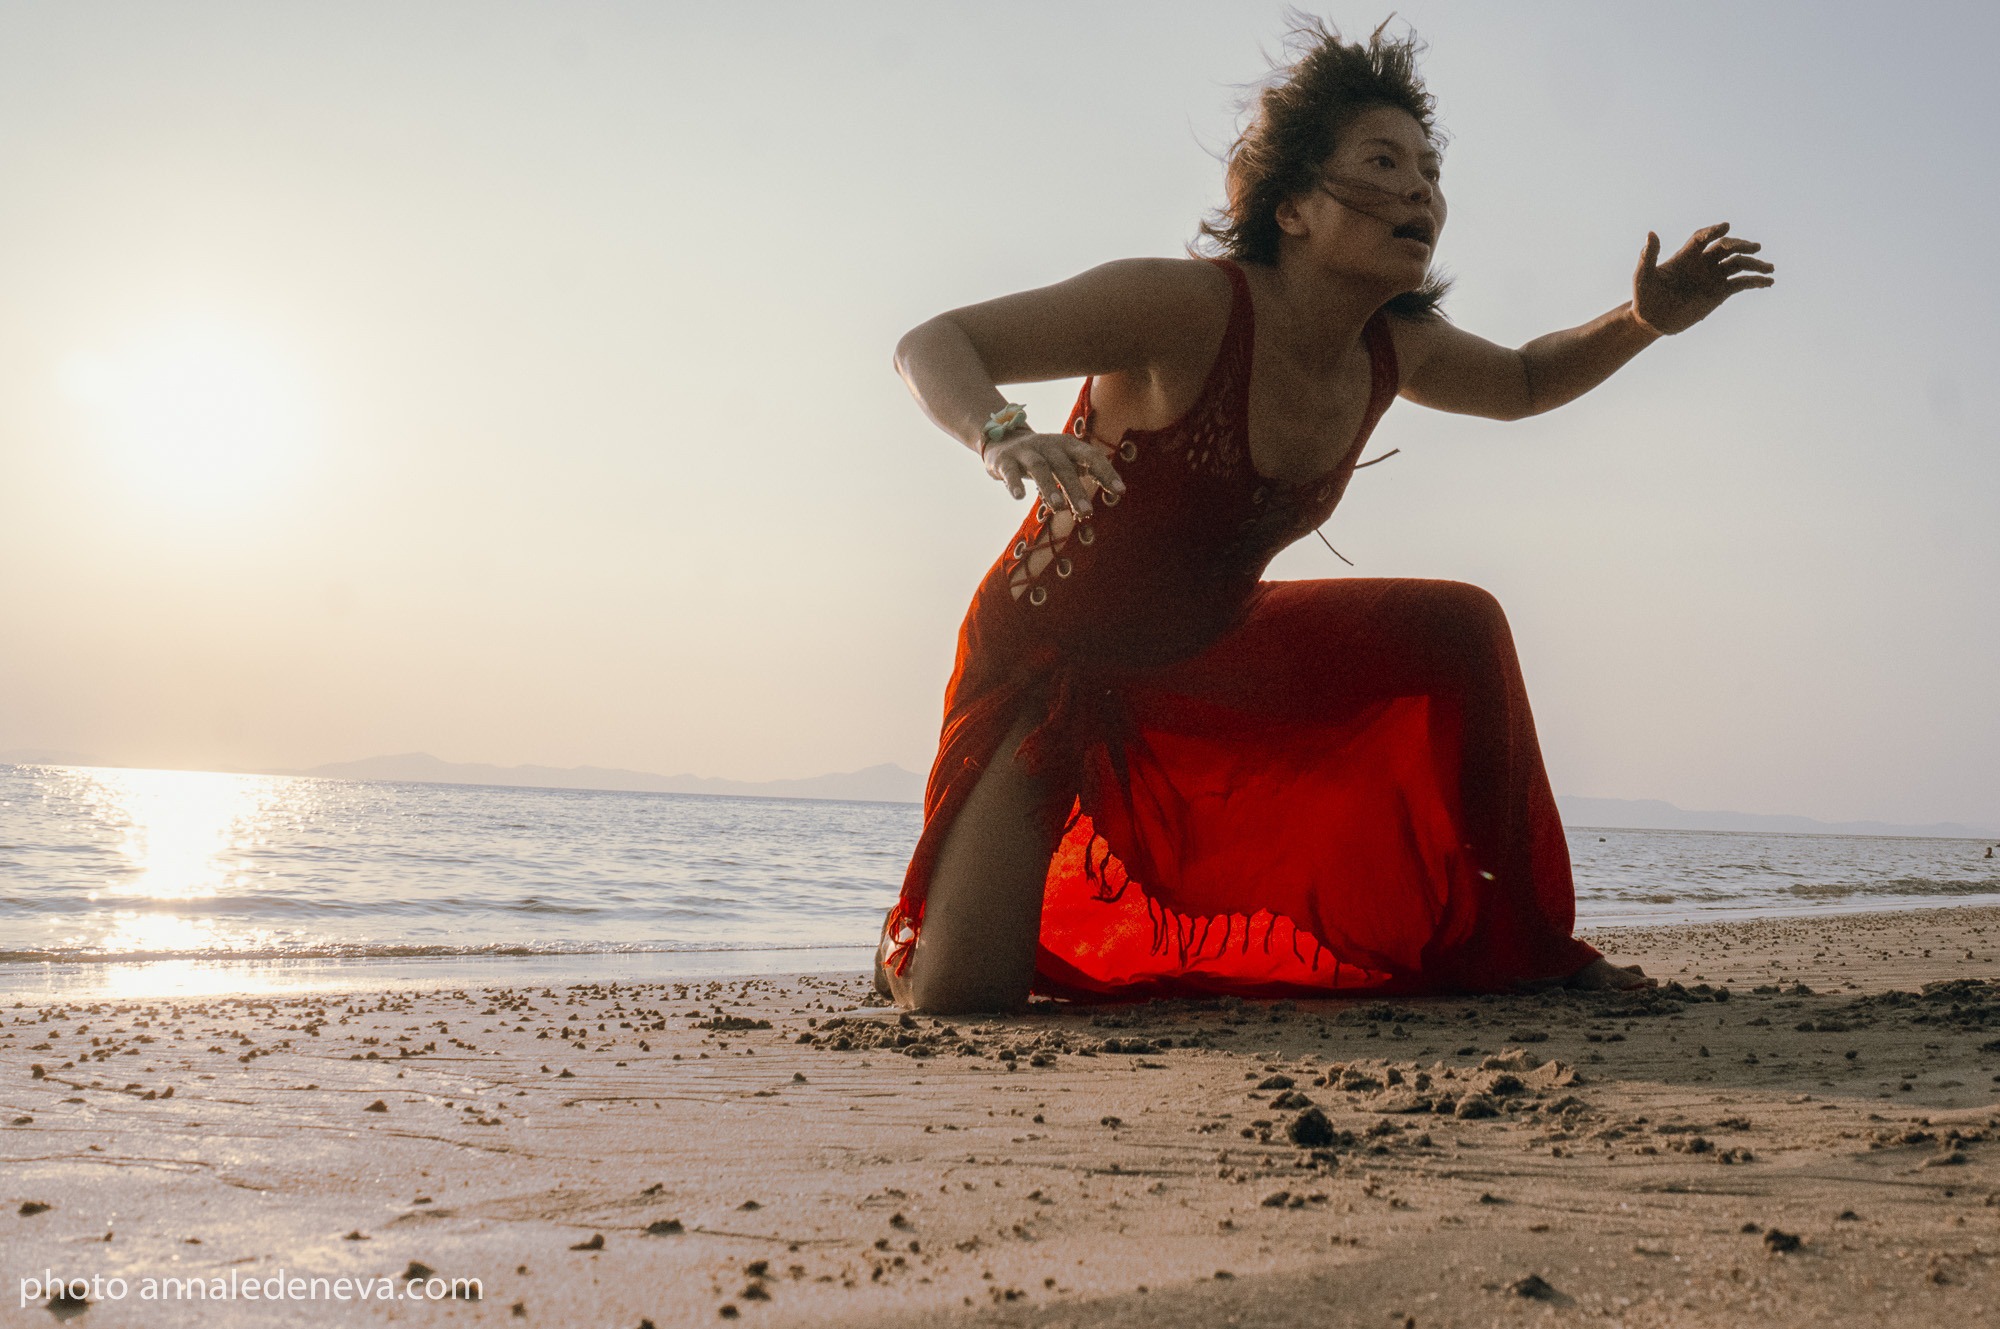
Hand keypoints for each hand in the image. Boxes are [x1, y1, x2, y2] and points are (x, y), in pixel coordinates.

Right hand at [984, 430, 1124, 516]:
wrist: (1004, 440)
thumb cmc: (1045, 457)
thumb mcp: (1067, 460)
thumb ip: (1089, 472)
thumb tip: (1119, 492)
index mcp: (1069, 445)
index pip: (1091, 456)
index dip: (1106, 472)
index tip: (1120, 491)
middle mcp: (1049, 445)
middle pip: (1064, 467)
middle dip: (1076, 489)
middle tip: (1087, 512)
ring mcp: (1026, 451)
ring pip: (1040, 468)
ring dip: (1050, 487)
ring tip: (1059, 508)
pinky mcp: (1005, 460)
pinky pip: (1010, 471)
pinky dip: (1014, 483)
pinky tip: (1019, 497)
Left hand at [1632, 222, 1774, 334]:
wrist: (1653, 319)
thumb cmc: (1645, 296)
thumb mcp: (1643, 277)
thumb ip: (1648, 256)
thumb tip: (1651, 233)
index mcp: (1686, 255)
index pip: (1703, 238)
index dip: (1713, 231)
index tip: (1725, 227)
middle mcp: (1703, 262)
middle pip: (1726, 247)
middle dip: (1741, 245)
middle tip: (1754, 248)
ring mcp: (1713, 276)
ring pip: (1738, 264)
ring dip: (1754, 264)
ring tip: (1769, 269)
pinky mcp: (1720, 292)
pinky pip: (1741, 283)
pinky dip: (1755, 282)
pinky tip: (1768, 283)